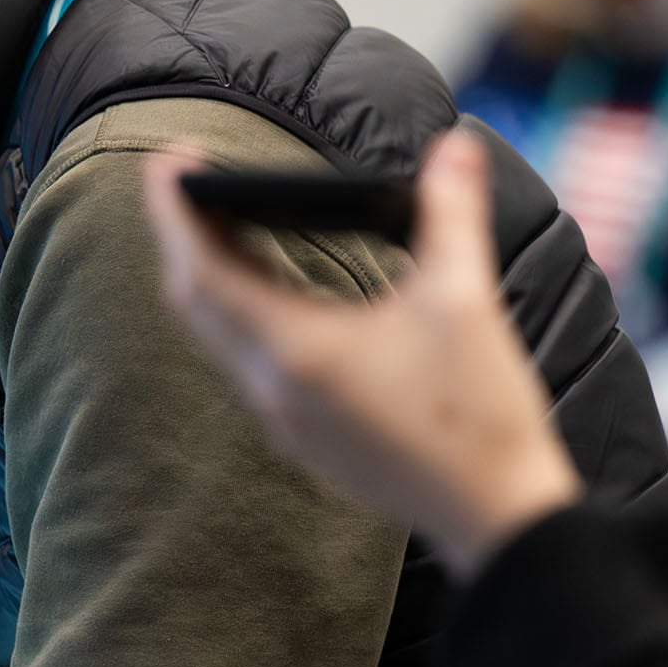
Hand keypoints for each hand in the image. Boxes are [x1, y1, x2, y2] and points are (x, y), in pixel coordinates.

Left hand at [143, 126, 583, 577]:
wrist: (498, 519)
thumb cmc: (480, 417)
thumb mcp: (466, 302)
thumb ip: (453, 214)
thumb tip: (454, 146)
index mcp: (297, 352)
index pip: (202, 271)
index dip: (175, 212)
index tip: (169, 162)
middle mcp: (274, 391)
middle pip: (198, 304)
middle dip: (186, 237)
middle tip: (194, 181)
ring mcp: (286, 423)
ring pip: (221, 338)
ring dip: (213, 279)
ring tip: (228, 226)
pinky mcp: (308, 442)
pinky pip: (249, 367)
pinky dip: (244, 318)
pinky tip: (277, 298)